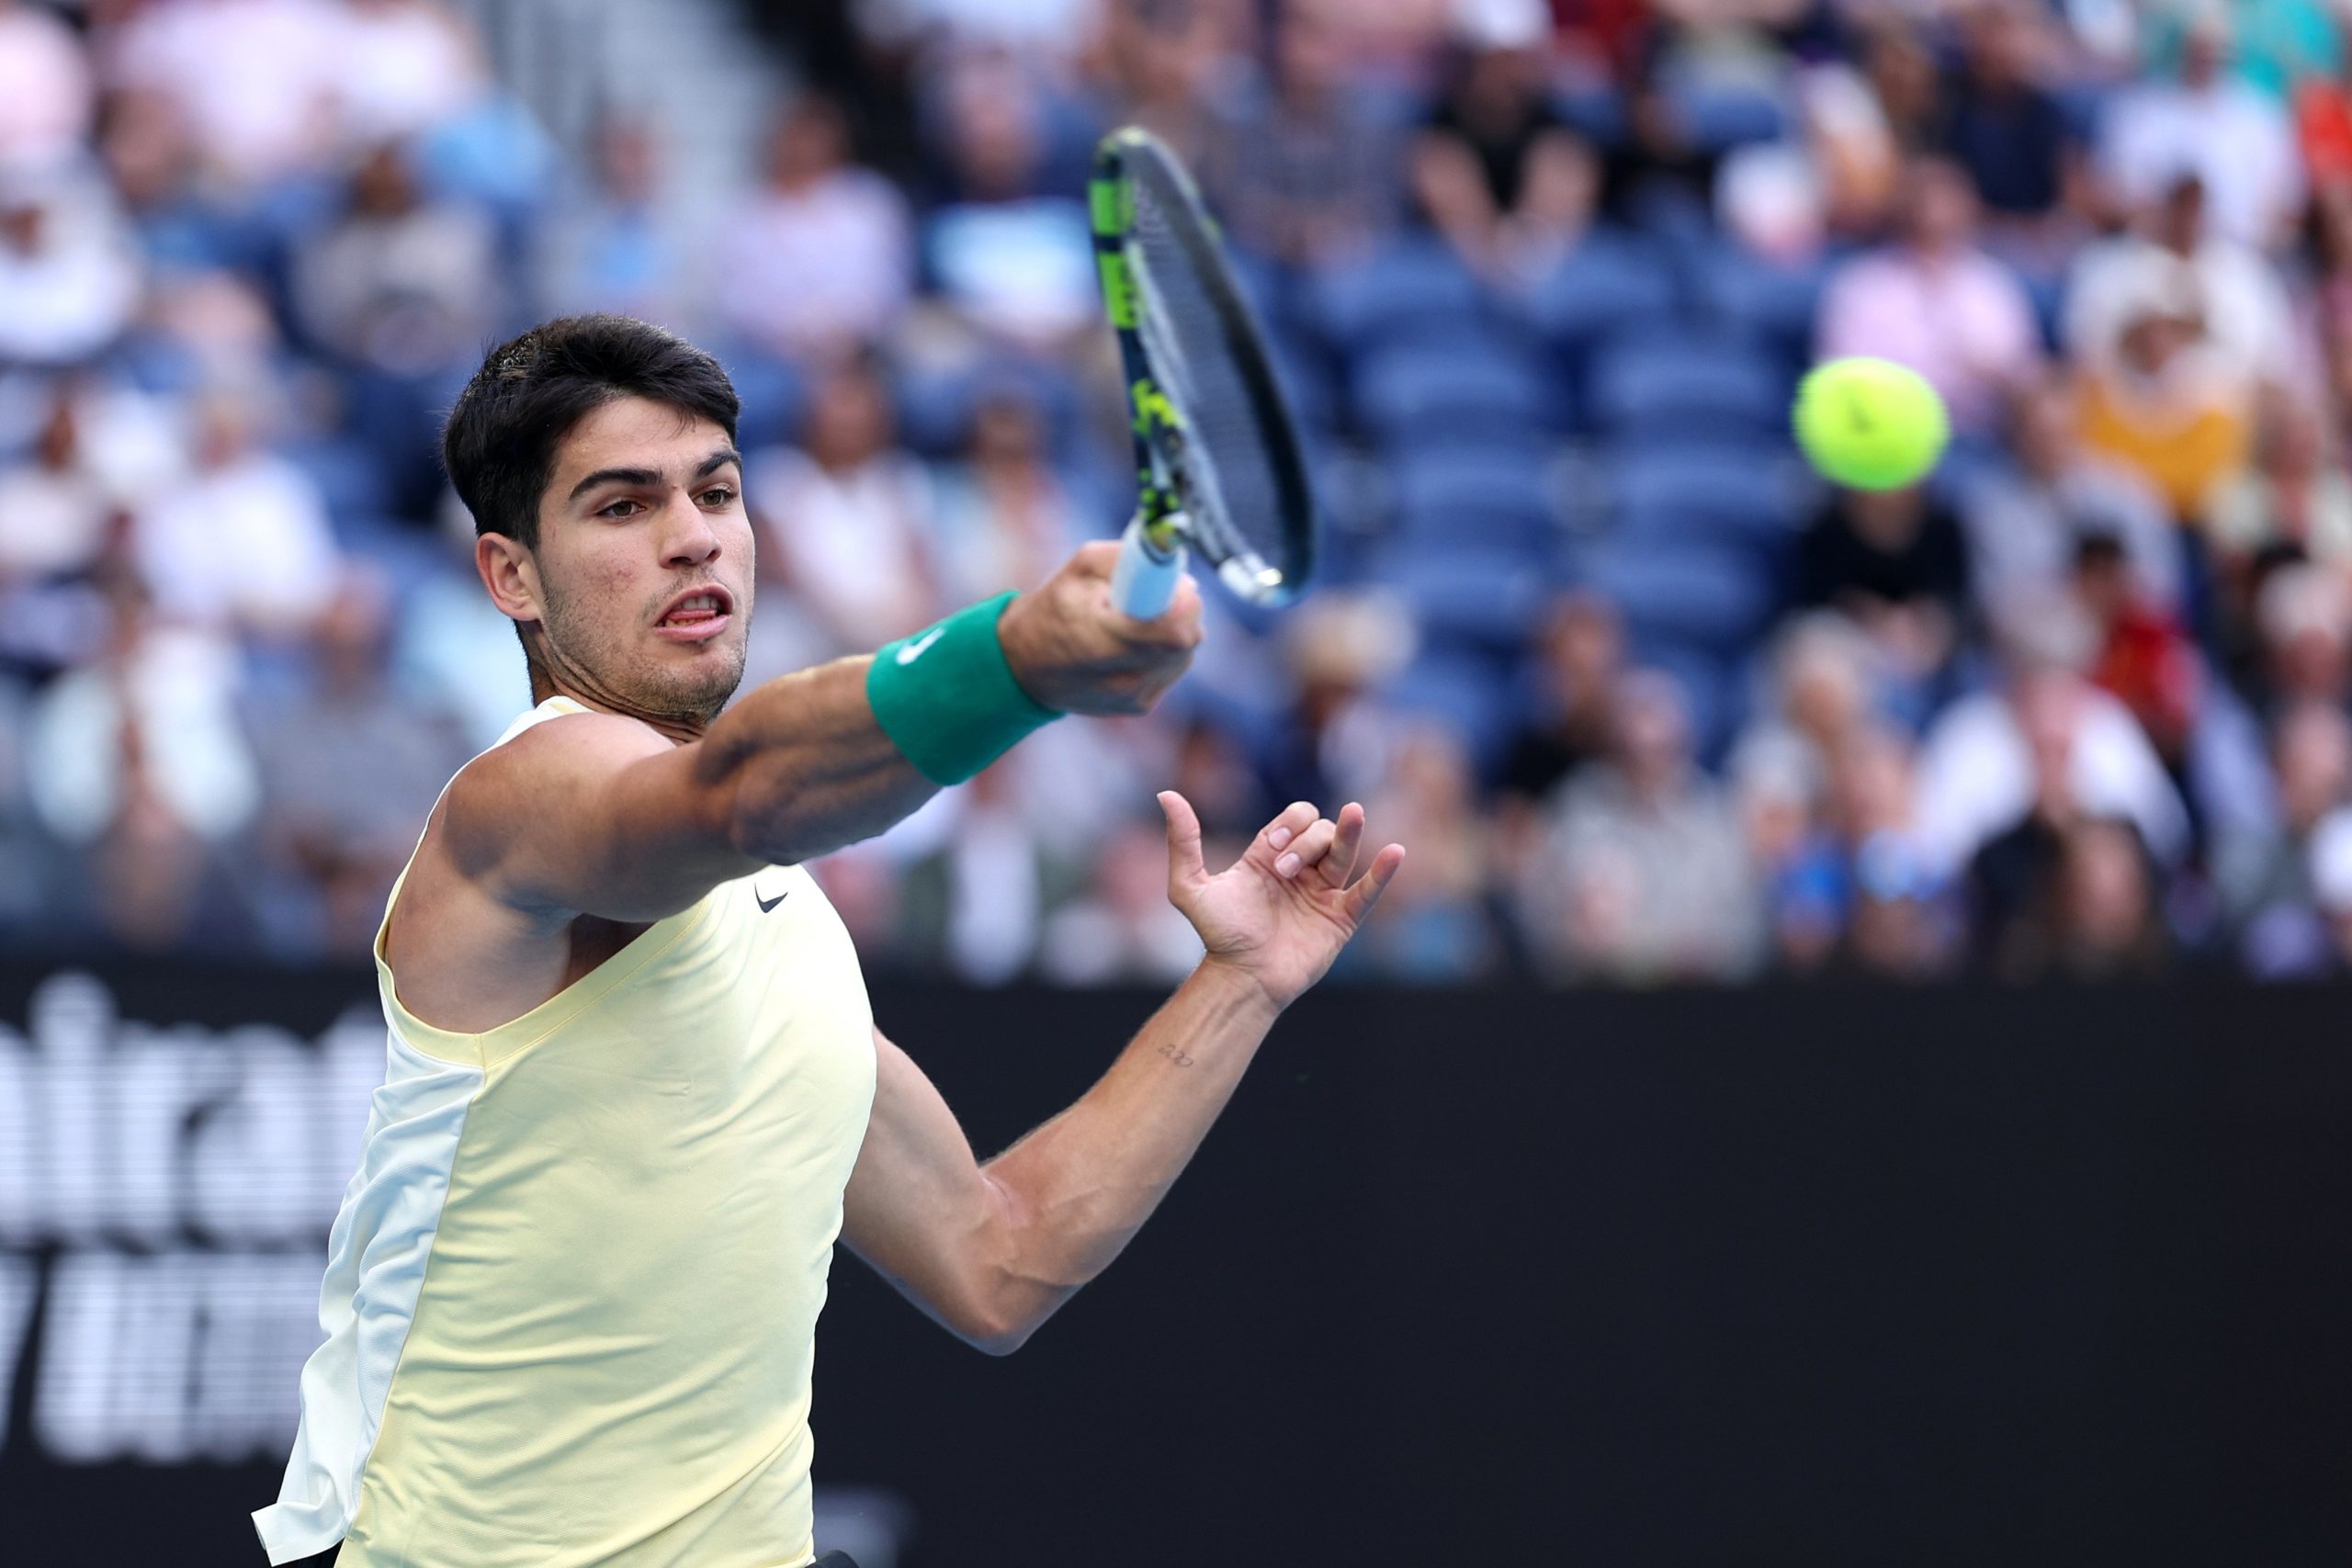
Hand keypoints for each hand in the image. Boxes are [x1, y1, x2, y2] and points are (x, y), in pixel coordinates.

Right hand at [998, 542, 1202, 715]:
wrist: (1025, 665)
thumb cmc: (1054, 608)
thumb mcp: (1082, 565)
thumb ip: (1132, 559)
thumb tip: (1179, 573)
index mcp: (1105, 641)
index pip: (1176, 631)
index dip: (1182, 602)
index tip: (1170, 586)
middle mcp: (1123, 678)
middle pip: (1187, 640)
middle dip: (1178, 611)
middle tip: (1150, 598)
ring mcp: (1135, 696)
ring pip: (1184, 654)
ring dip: (1171, 631)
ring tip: (1134, 623)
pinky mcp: (1141, 706)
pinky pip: (1172, 668)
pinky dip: (1162, 651)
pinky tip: (1133, 645)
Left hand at [1159, 793, 1405, 1010]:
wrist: (1242, 979)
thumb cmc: (1217, 937)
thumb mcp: (1190, 887)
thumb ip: (1183, 841)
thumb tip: (1166, 793)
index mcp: (1270, 857)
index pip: (1295, 818)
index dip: (1289, 825)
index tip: (1270, 849)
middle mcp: (1301, 870)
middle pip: (1322, 831)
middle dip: (1307, 841)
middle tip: (1285, 873)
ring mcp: (1323, 894)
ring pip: (1345, 851)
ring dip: (1348, 833)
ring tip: (1354, 813)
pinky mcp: (1341, 919)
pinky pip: (1367, 891)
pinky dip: (1383, 872)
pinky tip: (1396, 852)